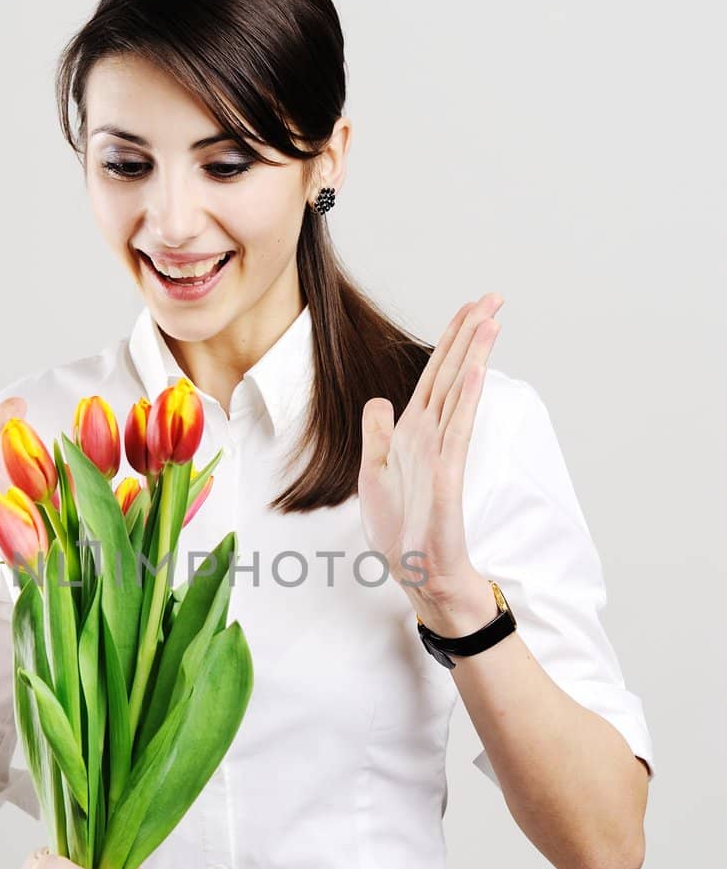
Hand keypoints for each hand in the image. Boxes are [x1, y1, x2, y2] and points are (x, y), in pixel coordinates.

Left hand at [358, 292, 503, 605]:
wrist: (417, 572)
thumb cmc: (401, 530)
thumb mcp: (374, 474)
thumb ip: (378, 434)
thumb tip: (380, 400)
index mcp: (413, 432)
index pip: (435, 374)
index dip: (450, 339)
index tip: (469, 308)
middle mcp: (431, 435)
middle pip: (453, 373)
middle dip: (471, 333)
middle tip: (495, 296)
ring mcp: (442, 452)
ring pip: (459, 392)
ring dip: (474, 355)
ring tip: (492, 319)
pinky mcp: (448, 475)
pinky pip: (458, 429)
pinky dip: (467, 399)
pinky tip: (475, 371)